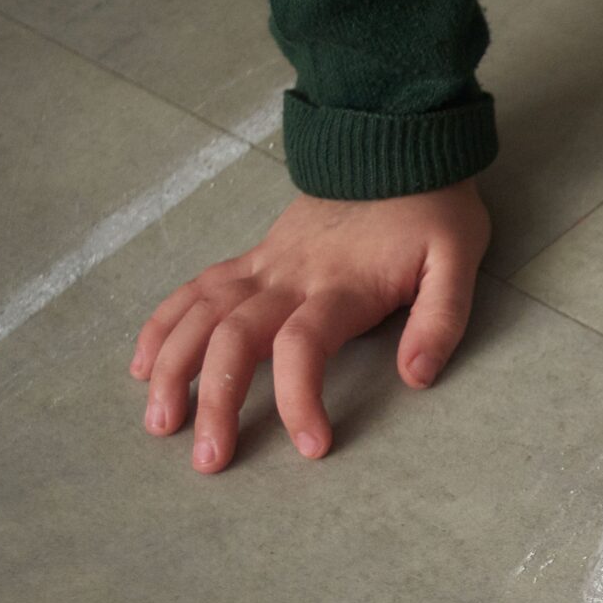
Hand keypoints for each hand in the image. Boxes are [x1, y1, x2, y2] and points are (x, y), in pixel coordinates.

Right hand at [130, 181, 488, 472]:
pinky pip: (197, 289)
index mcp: (340, 285)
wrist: (396, 142)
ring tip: (159, 423)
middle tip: (208, 461)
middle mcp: (289, 276)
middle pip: (234, 338)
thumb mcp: (457, 260)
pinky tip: (145, 365)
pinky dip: (165, 325)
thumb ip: (440, 319)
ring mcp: (264, 264)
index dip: (299, 398)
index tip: (311, 447)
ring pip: (201, 315)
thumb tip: (416, 377)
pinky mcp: (255, 257)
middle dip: (215, 401)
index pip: (302, 346)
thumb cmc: (431, 208)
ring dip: (174, 369)